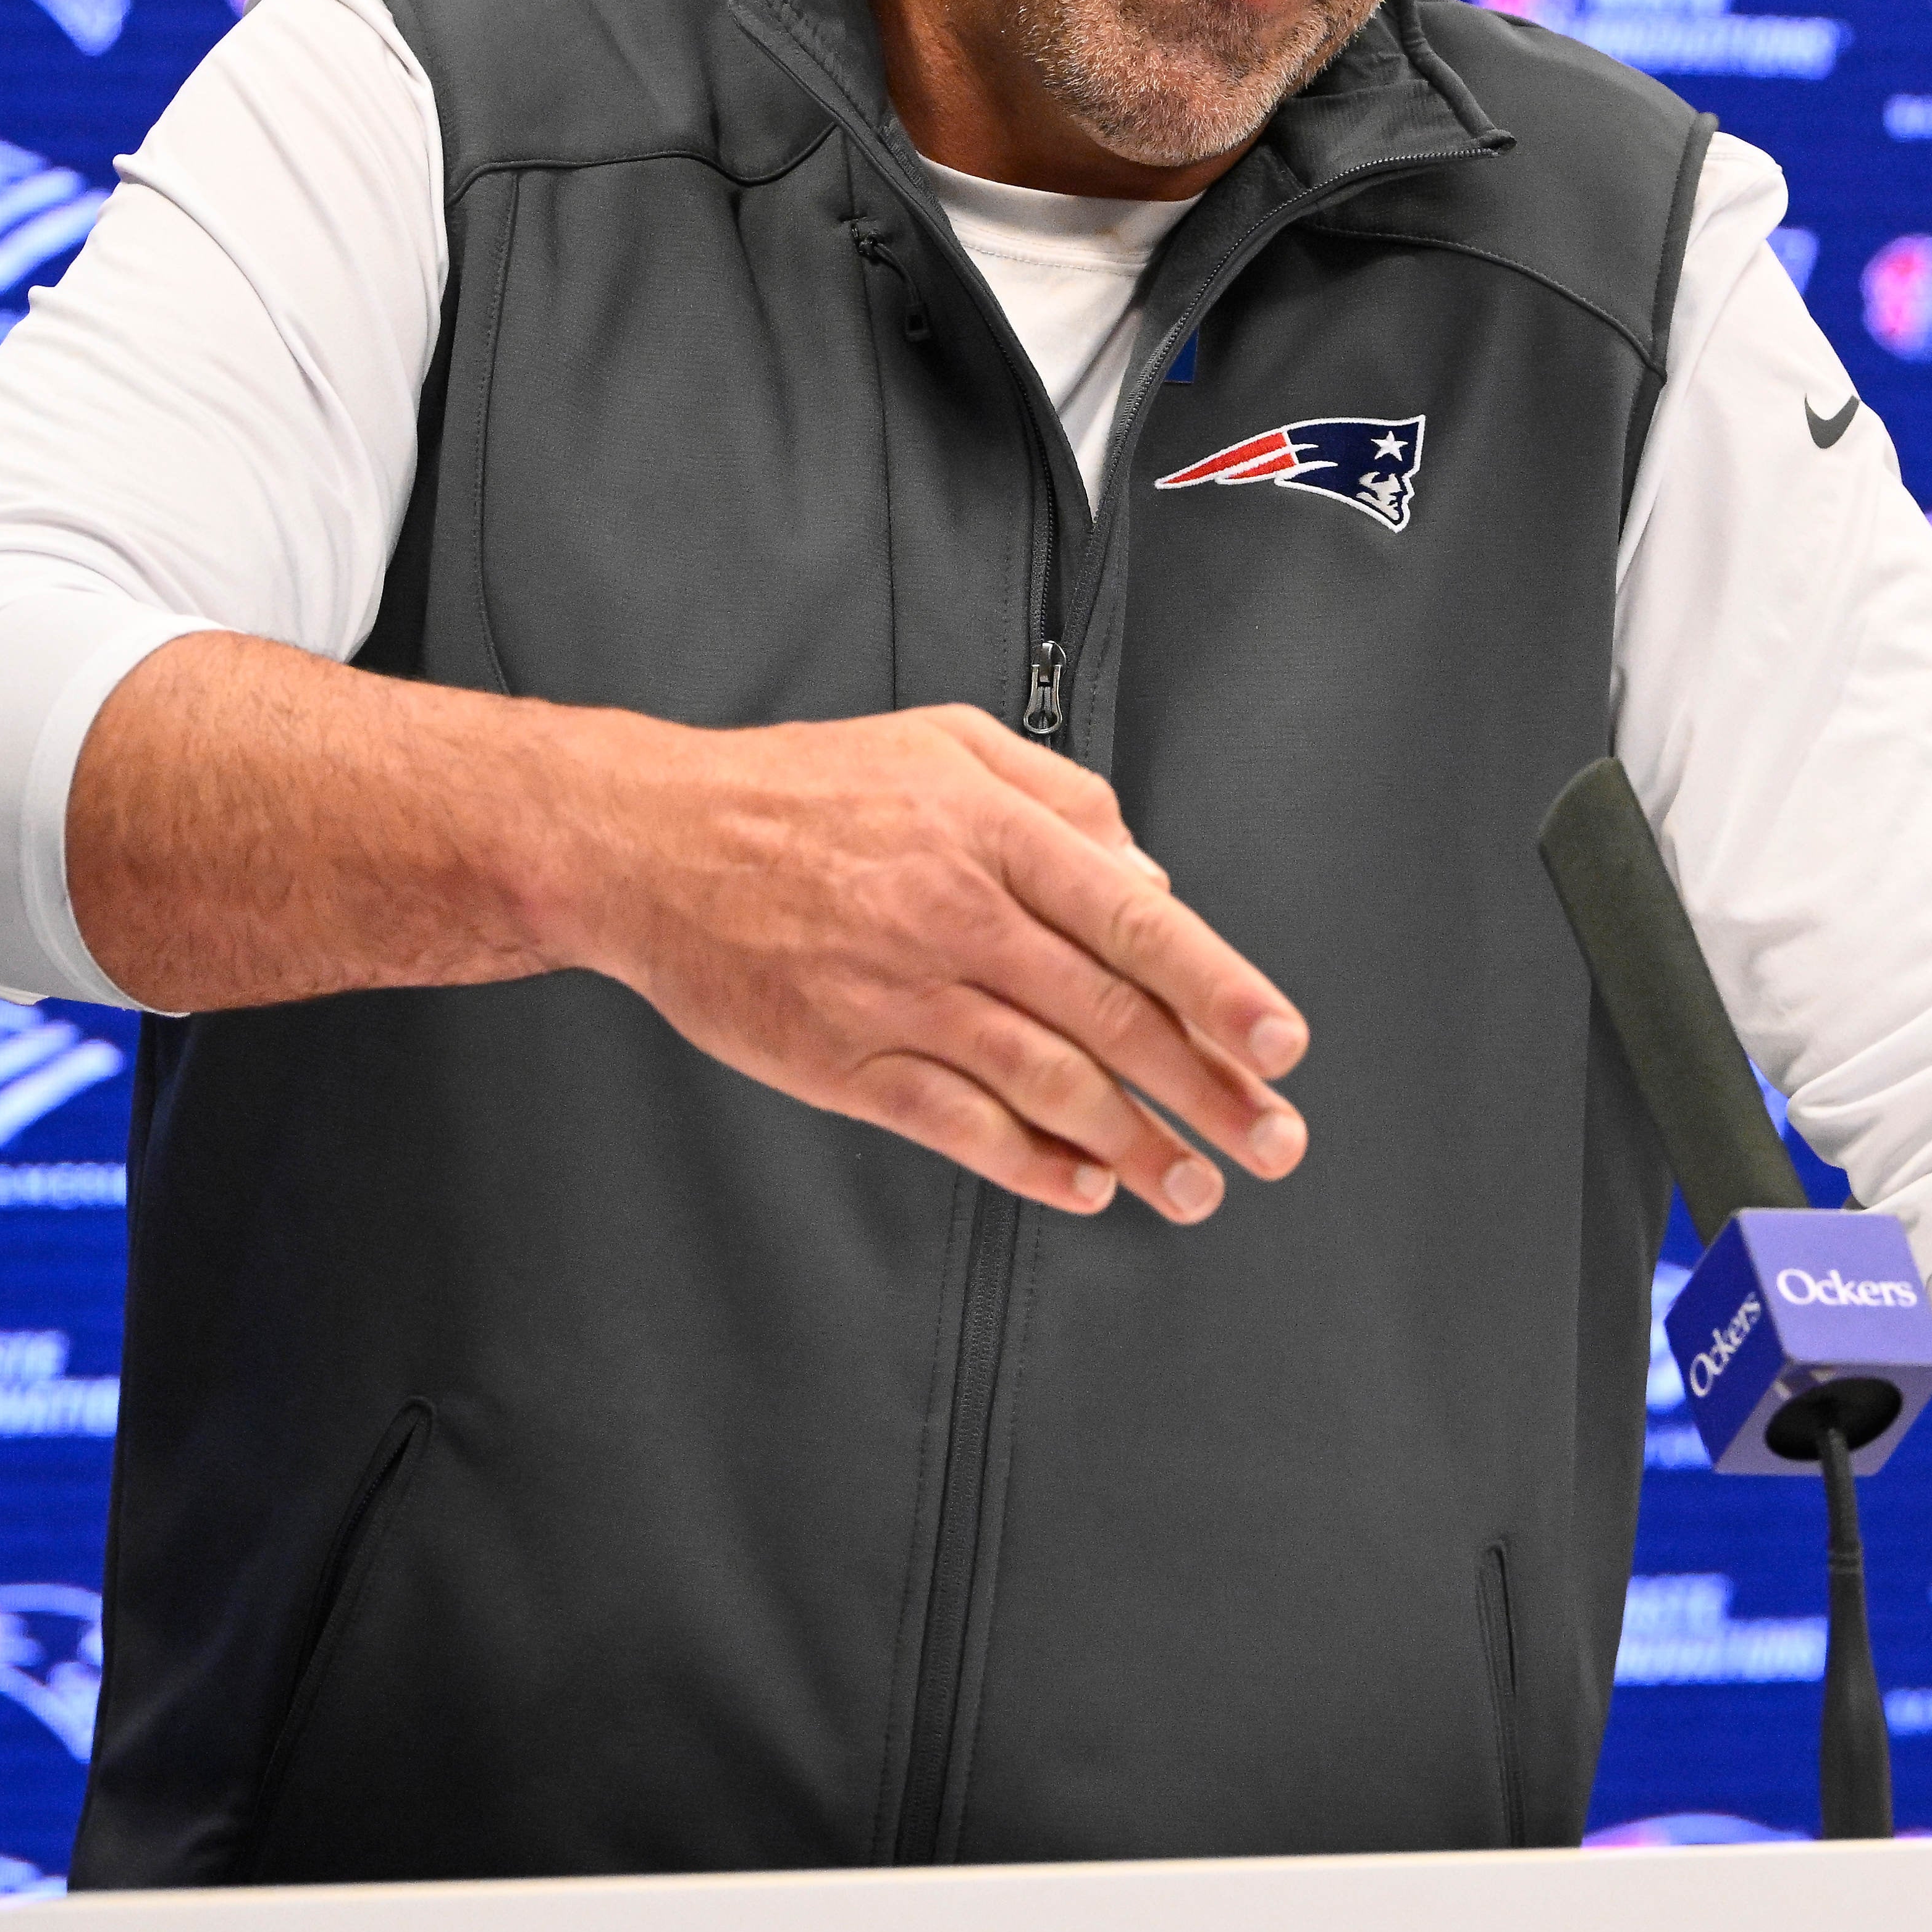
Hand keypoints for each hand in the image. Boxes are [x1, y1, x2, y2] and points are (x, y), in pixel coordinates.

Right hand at [548, 700, 1308, 1224]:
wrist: (650, 840)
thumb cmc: (804, 790)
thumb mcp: (946, 744)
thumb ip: (1064, 801)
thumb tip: (1151, 883)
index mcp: (989, 830)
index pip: (1134, 921)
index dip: (1219, 988)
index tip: (1281, 1044)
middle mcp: (953, 913)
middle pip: (1109, 1015)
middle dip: (1206, 1088)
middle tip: (1274, 1141)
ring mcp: (896, 994)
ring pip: (1047, 1082)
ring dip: (1135, 1143)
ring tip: (1196, 1185)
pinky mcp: (842, 1061)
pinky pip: (957, 1125)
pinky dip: (1031, 1163)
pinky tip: (1085, 1187)